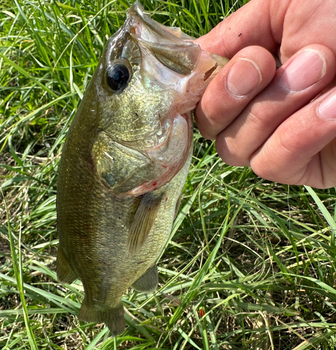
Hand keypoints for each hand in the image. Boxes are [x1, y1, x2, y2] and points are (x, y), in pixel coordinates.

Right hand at [195, 0, 335, 187]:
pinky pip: (273, 164)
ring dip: (272, 110)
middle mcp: (255, 103)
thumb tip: (201, 67)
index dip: (196, 82)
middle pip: (209, 125)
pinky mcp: (303, 165)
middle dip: (231, 95)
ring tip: (322, 70)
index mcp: (248, 60)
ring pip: (236, 149)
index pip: (198, 83)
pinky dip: (298, 135)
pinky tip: (333, 108)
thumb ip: (244, 34)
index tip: (219, 65)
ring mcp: (276, 137)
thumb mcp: (298, 4)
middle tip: (268, 64)